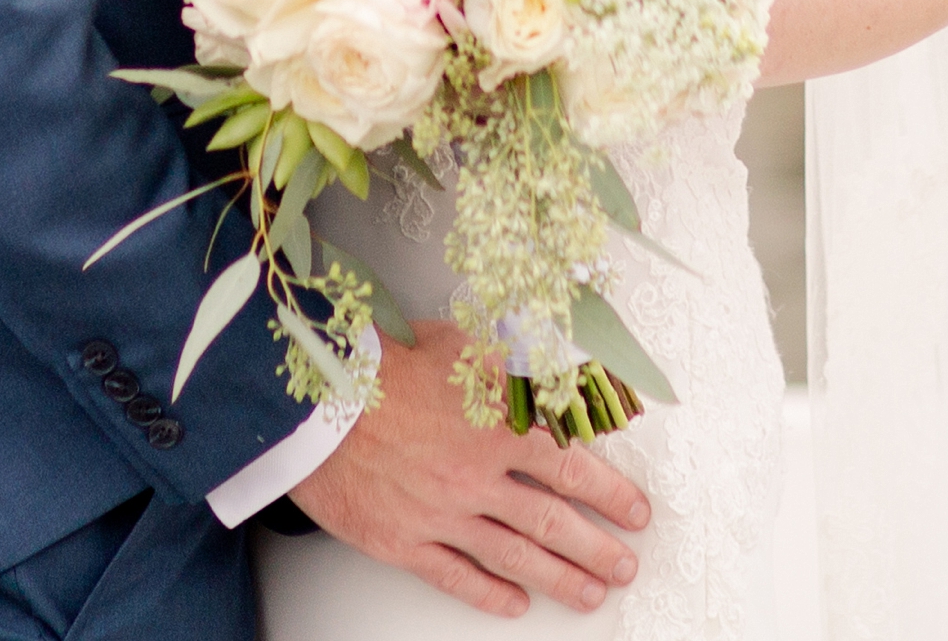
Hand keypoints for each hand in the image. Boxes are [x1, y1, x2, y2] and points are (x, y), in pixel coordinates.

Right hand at [289, 322, 647, 619]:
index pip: (572, 464)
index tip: (635, 509)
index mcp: (496, 424)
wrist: (313, 396)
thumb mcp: (461, 343)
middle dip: (598, 546)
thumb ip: (515, 365)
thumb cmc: (382, 360)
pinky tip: (516, 605)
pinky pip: (458, 577)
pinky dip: (492, 595)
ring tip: (591, 593)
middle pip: (553, 521)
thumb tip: (564, 374)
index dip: (611, 491)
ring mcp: (442, 514)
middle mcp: (476, 476)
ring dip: (561, 579)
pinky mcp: (404, 540)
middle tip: (626, 563)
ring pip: (516, 556)